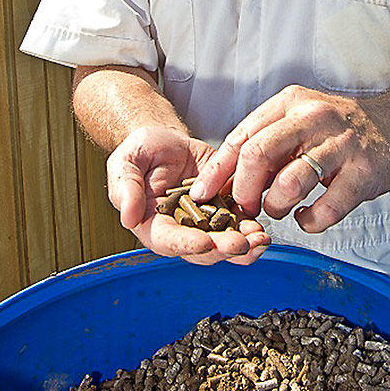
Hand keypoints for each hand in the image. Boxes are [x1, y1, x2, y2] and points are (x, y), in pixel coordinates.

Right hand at [106, 125, 269, 264]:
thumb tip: (128, 218)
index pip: (169, 242)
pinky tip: (263, 227)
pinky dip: (252, 228)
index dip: (187, 245)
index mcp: (154, 224)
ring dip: (244, 245)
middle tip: (242, 243)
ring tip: (260, 239)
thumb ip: (126, 188)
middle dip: (223, 249)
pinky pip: (240, 222)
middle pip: (203, 250)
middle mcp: (182, 229)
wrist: (167, 140)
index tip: (204, 242)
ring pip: (225, 242)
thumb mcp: (126, 162)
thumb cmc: (142, 152)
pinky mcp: (224, 207)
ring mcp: (205, 221)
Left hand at [190, 86, 389, 233]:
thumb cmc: (336, 130)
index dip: (218, 171)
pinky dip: (311, 221)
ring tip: (280, 209)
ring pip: (290, 182)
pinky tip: (309, 217)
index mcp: (289, 104)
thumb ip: (266, 144)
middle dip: (243, 191)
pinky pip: (327, 208)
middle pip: (258, 155)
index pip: (241, 136)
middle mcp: (312, 118)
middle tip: (245, 208)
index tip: (204, 194)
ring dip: (276, 206)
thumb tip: (224, 181)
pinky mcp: (364, 172)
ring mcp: (340, 144)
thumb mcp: (298, 121)